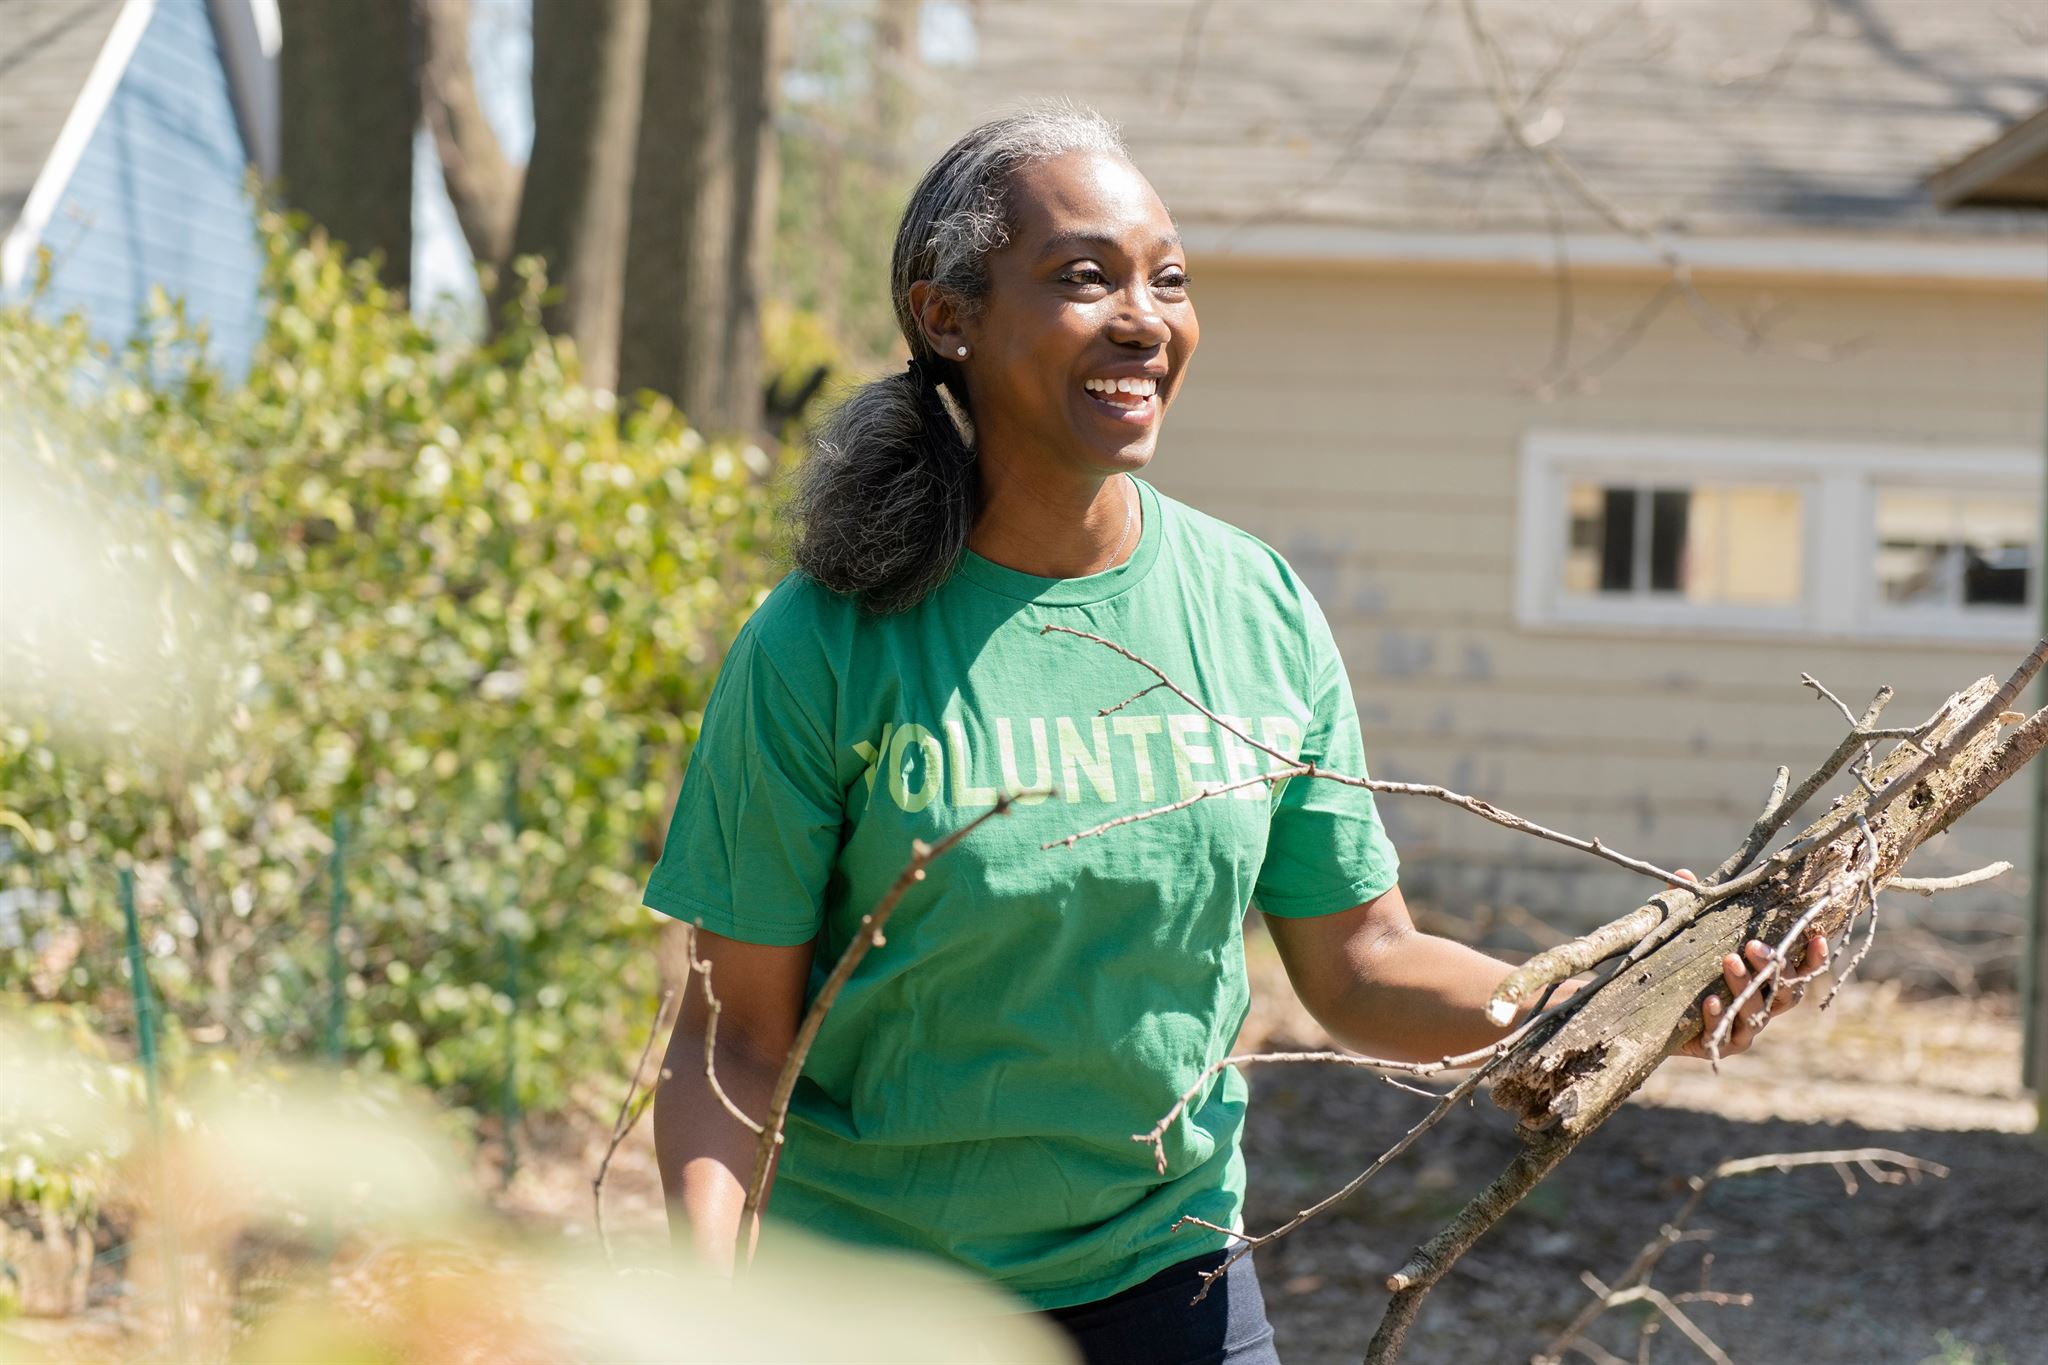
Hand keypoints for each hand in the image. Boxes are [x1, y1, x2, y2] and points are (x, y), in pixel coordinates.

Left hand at [1662, 869, 1830, 1060]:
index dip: (1814, 956)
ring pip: (1757, 1012)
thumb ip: (1691, 909)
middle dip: (1774, 967)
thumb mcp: (1686, 936)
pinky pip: (1726, 1036)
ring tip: (1728, 961)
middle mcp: (1763, 1006)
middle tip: (1754, 945)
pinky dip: (1719, 1018)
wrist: (1652, 1013)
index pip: (1801, 969)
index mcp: (1766, 980)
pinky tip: (1710, 1002)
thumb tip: (1684, 875)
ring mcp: (1743, 1029)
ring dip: (1745, 985)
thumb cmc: (1682, 969)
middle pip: (1785, 991)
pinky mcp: (1718, 1046)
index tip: (1816, 935)